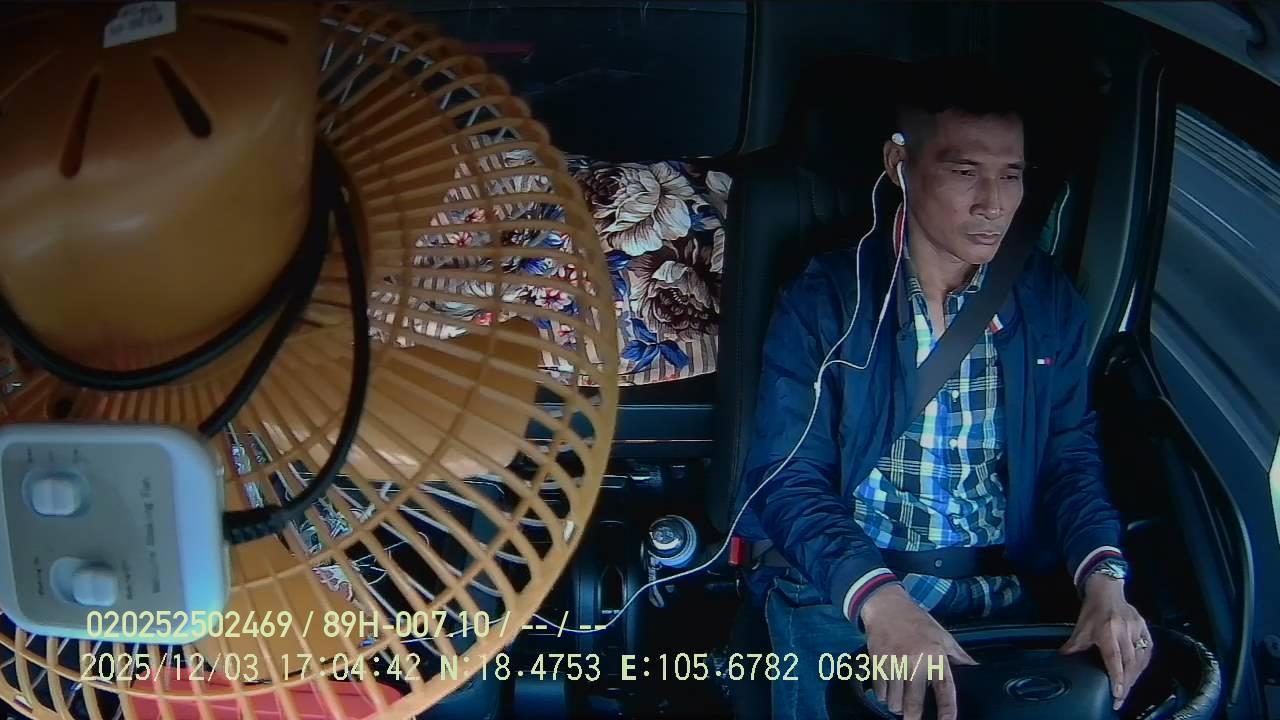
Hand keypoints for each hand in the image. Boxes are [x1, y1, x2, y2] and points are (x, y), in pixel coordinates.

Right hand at [859, 584, 977, 719]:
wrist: (886, 606)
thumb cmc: (917, 622)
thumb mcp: (942, 636)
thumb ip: (958, 656)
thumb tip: (975, 670)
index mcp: (934, 656)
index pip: (944, 689)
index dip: (946, 710)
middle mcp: (914, 661)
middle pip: (913, 703)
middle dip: (913, 717)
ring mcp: (893, 663)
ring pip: (894, 701)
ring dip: (897, 706)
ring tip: (901, 703)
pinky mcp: (877, 663)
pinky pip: (880, 692)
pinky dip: (884, 696)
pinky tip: (889, 691)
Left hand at [1060, 574, 1152, 709]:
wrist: (1107, 591)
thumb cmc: (1093, 610)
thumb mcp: (1080, 628)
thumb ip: (1073, 646)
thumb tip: (1062, 659)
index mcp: (1107, 631)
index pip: (1114, 659)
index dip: (1117, 678)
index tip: (1118, 694)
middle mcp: (1125, 631)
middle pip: (1130, 663)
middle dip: (1127, 683)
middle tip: (1121, 699)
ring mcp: (1137, 630)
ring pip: (1140, 659)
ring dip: (1135, 677)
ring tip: (1127, 690)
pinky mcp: (1145, 629)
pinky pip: (1148, 651)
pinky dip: (1143, 665)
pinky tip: (1137, 673)